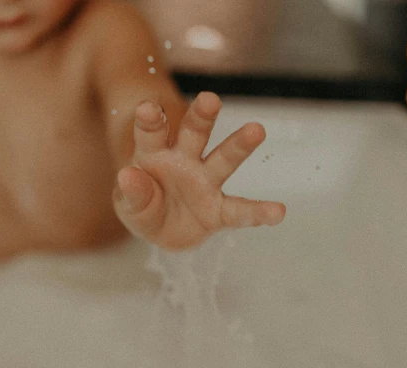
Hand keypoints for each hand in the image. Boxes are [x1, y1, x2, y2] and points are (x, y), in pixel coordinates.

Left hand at [113, 92, 285, 249]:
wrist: (160, 228)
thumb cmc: (143, 206)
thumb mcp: (130, 205)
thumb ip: (131, 193)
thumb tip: (128, 174)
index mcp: (155, 153)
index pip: (152, 132)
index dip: (150, 120)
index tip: (148, 108)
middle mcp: (185, 160)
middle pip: (194, 133)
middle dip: (201, 116)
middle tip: (209, 99)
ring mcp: (205, 182)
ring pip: (223, 159)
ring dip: (239, 144)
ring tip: (256, 130)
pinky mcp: (219, 210)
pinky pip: (240, 211)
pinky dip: (259, 212)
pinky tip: (278, 212)